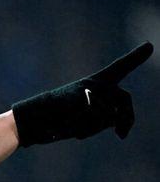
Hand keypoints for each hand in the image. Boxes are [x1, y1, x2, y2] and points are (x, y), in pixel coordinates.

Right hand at [12, 42, 153, 146]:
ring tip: (74, 127)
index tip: (149, 46)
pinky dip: (86, 129)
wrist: (34, 120)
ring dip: (94, 128)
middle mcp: (95, 83)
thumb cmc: (58, 121)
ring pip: (110, 115)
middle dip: (128, 118)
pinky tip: (69, 127)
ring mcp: (91, 89)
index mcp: (94, 84)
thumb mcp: (85, 119)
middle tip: (122, 135)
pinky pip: (98, 120)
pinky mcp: (86, 97)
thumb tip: (118, 122)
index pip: (119, 68)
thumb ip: (105, 117)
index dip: (135, 57)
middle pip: (124, 98)